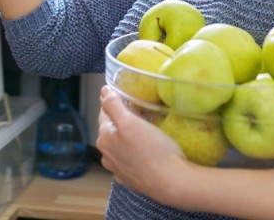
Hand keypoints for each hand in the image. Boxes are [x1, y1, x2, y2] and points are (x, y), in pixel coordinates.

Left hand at [96, 85, 191, 203]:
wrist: (171, 182)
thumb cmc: (152, 149)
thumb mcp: (130, 121)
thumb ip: (113, 105)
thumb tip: (103, 91)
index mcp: (104, 139)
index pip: (104, 113)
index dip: (115, 103)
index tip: (126, 97)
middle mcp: (107, 156)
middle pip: (112, 131)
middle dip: (121, 121)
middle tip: (138, 112)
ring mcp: (118, 170)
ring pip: (120, 147)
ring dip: (127, 138)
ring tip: (143, 132)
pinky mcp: (131, 180)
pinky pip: (129, 161)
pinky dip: (134, 154)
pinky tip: (144, 152)